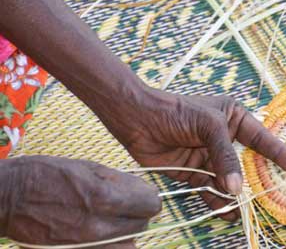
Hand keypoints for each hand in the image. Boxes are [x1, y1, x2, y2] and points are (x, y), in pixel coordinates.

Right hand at [0, 155, 160, 247]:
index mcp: (103, 198)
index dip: (148, 198)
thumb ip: (120, 181)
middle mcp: (97, 227)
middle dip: (137, 215)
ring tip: (112, 222)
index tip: (143, 196)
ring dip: (126, 235)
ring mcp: (85, 247)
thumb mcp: (87, 167)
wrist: (9, 197)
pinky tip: (99, 233)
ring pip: (128, 247)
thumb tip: (144, 190)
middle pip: (141, 227)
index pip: (150, 205)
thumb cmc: (46, 175)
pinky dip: (110, 246)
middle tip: (125, 207)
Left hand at [96, 86, 285, 220]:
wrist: (137, 119)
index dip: (280, 154)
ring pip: (230, 179)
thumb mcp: (208, 127)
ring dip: (237, 195)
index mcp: (233, 118)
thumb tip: (237, 189)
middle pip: (247, 162)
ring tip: (247, 210)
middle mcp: (224, 138)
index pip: (262, 138)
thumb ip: (225, 157)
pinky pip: (210, 189)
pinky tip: (226, 211)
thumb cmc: (177, 112)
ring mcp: (209, 156)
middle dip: (259, 179)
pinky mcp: (193, 172)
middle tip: (275, 196)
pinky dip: (217, 201)